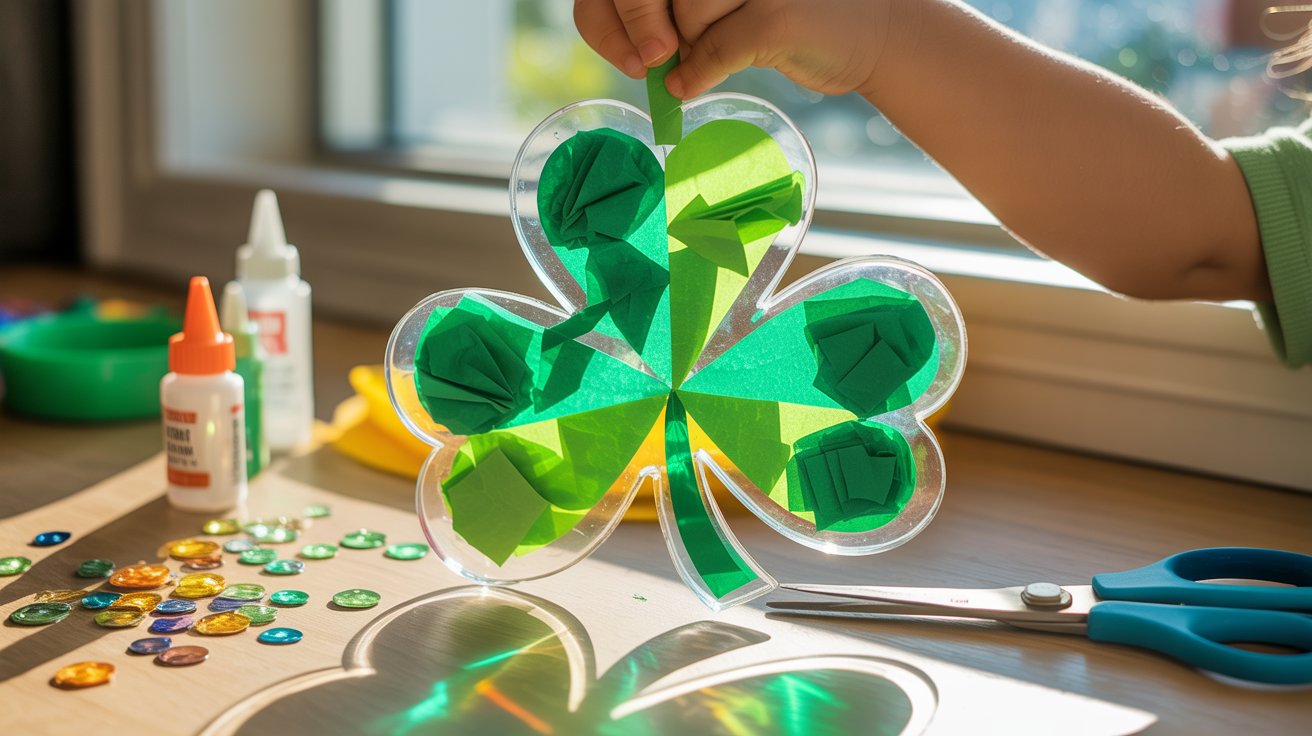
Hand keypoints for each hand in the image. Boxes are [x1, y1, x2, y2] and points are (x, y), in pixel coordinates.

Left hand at [573, 0, 895, 98]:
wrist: (877, 33)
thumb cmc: (795, 17)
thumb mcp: (729, 5)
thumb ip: (682, 9)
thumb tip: (632, 38)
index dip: (615, 7)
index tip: (629, 39)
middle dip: (646, 25)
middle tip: (659, 55)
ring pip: (683, 16)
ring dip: (687, 46)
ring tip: (712, 52)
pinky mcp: (776, 17)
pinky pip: (713, 50)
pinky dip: (697, 73)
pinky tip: (691, 86)